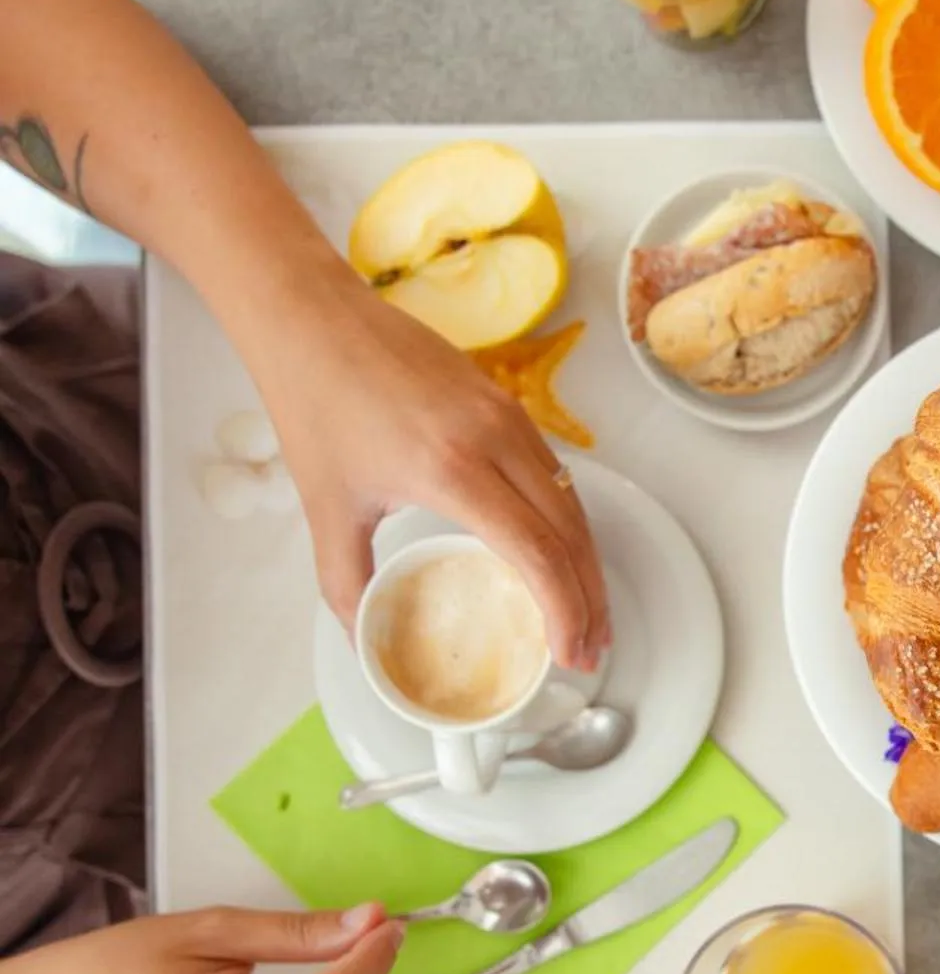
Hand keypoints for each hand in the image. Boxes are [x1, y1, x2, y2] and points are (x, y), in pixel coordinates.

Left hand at [250, 270, 608, 670]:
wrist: (314, 320)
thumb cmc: (316, 406)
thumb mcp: (325, 508)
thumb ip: (346, 585)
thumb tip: (363, 642)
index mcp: (450, 470)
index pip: (536, 551)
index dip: (563, 609)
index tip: (568, 653)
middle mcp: (494, 439)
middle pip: (571, 533)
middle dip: (589, 599)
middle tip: (590, 651)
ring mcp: (508, 416)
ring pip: (573, 502)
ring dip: (587, 563)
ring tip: (586, 613)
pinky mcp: (507, 404)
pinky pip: (557, 473)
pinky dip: (570, 524)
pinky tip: (561, 554)